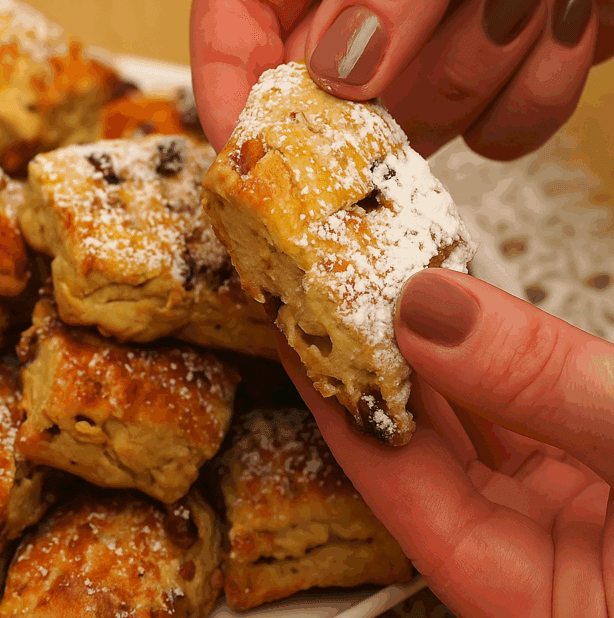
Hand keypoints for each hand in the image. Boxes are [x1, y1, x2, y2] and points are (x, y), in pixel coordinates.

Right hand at [190, 0, 611, 159]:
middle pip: (319, 85)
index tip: (246, 141)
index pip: (235, 1)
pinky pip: (493, 132)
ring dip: (472, 71)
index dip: (226, 73)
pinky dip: (534, 91)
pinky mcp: (508, 74)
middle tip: (396, 99)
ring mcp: (440, 35)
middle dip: (370, 98)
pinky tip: (568, 14)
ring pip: (410, 118)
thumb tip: (335, 77)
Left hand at [277, 268, 613, 616]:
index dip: (339, 409)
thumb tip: (430, 314)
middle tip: (320, 297)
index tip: (295, 339)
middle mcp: (539, 566)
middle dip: (369, 373)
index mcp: (537, 602)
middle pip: (420, 460)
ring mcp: (565, 522)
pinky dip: (485, 364)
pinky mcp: (591, 482)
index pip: (399, 495)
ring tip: (372, 293)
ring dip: (422, 360)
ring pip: (467, 434)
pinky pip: (519, 419)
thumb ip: (544, 387)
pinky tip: (451, 315)